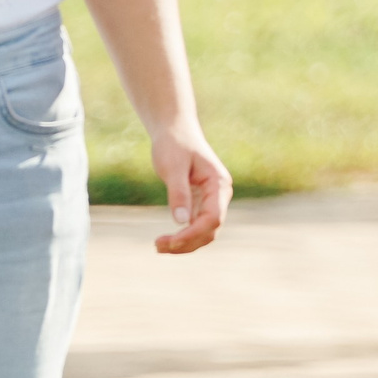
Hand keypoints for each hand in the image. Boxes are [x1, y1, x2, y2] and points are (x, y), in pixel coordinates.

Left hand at [149, 125, 231, 252]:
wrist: (175, 130)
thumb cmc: (174, 145)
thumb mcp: (173, 167)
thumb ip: (179, 193)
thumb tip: (181, 222)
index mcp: (219, 185)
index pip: (213, 218)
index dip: (193, 233)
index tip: (170, 241)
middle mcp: (219, 195)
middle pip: (210, 230)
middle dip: (187, 242)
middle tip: (157, 245)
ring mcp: (211, 200)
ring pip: (204, 232)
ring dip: (184, 243)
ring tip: (158, 246)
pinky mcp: (200, 202)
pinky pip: (196, 226)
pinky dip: (182, 236)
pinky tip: (165, 240)